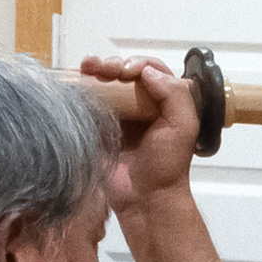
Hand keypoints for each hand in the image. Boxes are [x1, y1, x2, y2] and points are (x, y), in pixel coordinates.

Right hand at [80, 55, 198, 198]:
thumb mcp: (183, 126)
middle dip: (113, 64)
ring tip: (87, 67)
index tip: (129, 71)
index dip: (139, 63)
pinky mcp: (100, 128)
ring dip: (96, 71)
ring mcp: (119, 116)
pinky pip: (89, 104)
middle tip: (104, 69)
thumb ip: (174, 94)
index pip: (151, 70)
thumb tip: (146, 72)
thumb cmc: (167, 166)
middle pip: (124, 73)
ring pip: (106, 84)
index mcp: (164, 102)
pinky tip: (77, 82)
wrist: (145, 198)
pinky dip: (82, 91)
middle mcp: (141, 105)